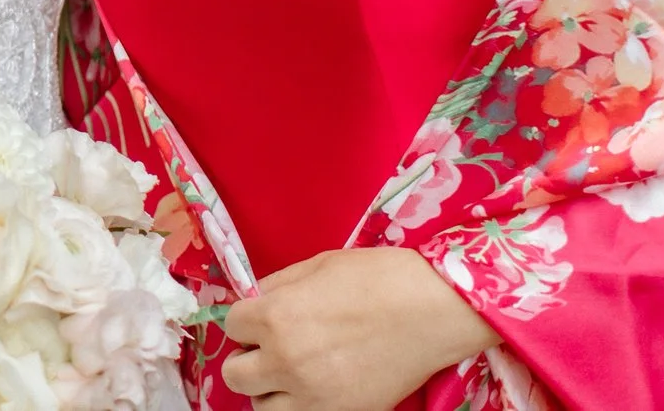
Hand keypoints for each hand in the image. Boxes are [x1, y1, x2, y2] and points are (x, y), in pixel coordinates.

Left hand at [220, 248, 494, 409]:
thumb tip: (255, 301)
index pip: (231, 326)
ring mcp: (314, 395)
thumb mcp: (316, 266)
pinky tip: (316, 388)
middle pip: (235, 374)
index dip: (247, 319)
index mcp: (276, 317)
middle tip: (271, 348)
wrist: (432, 309)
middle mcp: (286, 361)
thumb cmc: (378, 277)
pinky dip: (300, 406)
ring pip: (262, 407)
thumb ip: (277, 287)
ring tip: (293, 373)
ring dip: (270, 390)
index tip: (263, 318)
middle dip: (249, 358)